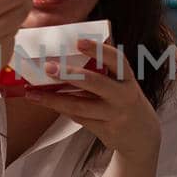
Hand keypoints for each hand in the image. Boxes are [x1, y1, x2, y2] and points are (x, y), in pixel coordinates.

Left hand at [27, 40, 161, 163]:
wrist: (142, 136)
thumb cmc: (125, 100)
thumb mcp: (122, 83)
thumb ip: (104, 69)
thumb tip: (72, 49)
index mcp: (128, 79)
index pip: (116, 60)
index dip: (98, 50)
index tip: (78, 41)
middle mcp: (123, 96)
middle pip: (96, 83)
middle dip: (71, 75)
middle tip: (48, 67)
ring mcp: (114, 115)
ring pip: (80, 106)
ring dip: (54, 99)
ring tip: (33, 94)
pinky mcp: (105, 130)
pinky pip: (79, 118)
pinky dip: (61, 109)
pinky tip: (46, 102)